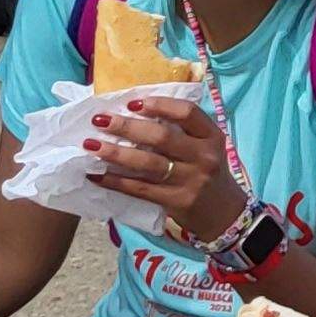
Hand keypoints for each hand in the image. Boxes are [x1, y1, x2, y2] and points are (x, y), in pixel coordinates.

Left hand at [88, 95, 247, 246]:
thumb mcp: (205, 148)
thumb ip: (181, 132)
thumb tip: (133, 113)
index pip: (188, 113)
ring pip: (149, 163)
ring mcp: (191, 180)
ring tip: (91, 145)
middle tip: (99, 120)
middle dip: (127, 126)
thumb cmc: (206, 172)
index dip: (159, 105)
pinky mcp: (177, 201)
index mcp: (212, 136)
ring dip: (116, 153)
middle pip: (162, 137)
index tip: (132, 103)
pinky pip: (140, 189)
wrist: (224, 213)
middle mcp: (204, 156)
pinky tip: (96, 175)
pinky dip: (116, 181)